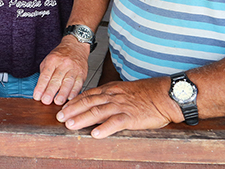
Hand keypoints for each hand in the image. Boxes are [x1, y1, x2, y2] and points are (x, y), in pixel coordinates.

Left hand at [33, 36, 89, 104]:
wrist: (76, 46)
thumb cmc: (60, 55)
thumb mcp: (48, 59)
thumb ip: (45, 73)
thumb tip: (40, 89)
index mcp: (53, 60)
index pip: (45, 75)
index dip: (40, 86)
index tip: (37, 96)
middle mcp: (64, 64)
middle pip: (56, 79)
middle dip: (50, 91)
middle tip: (45, 101)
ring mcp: (74, 68)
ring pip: (68, 82)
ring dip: (62, 94)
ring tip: (57, 102)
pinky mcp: (82, 73)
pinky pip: (78, 84)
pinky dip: (74, 92)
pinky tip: (70, 98)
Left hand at [56, 77, 179, 138]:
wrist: (165, 94)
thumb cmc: (147, 93)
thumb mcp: (125, 90)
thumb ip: (112, 95)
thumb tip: (99, 101)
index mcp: (111, 90)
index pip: (88, 94)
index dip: (74, 101)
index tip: (63, 107)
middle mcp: (113, 96)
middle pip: (88, 102)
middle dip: (72, 110)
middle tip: (59, 117)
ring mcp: (122, 106)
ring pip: (97, 112)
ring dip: (82, 119)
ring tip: (70, 125)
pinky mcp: (132, 117)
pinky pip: (115, 123)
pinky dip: (104, 129)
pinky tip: (95, 134)